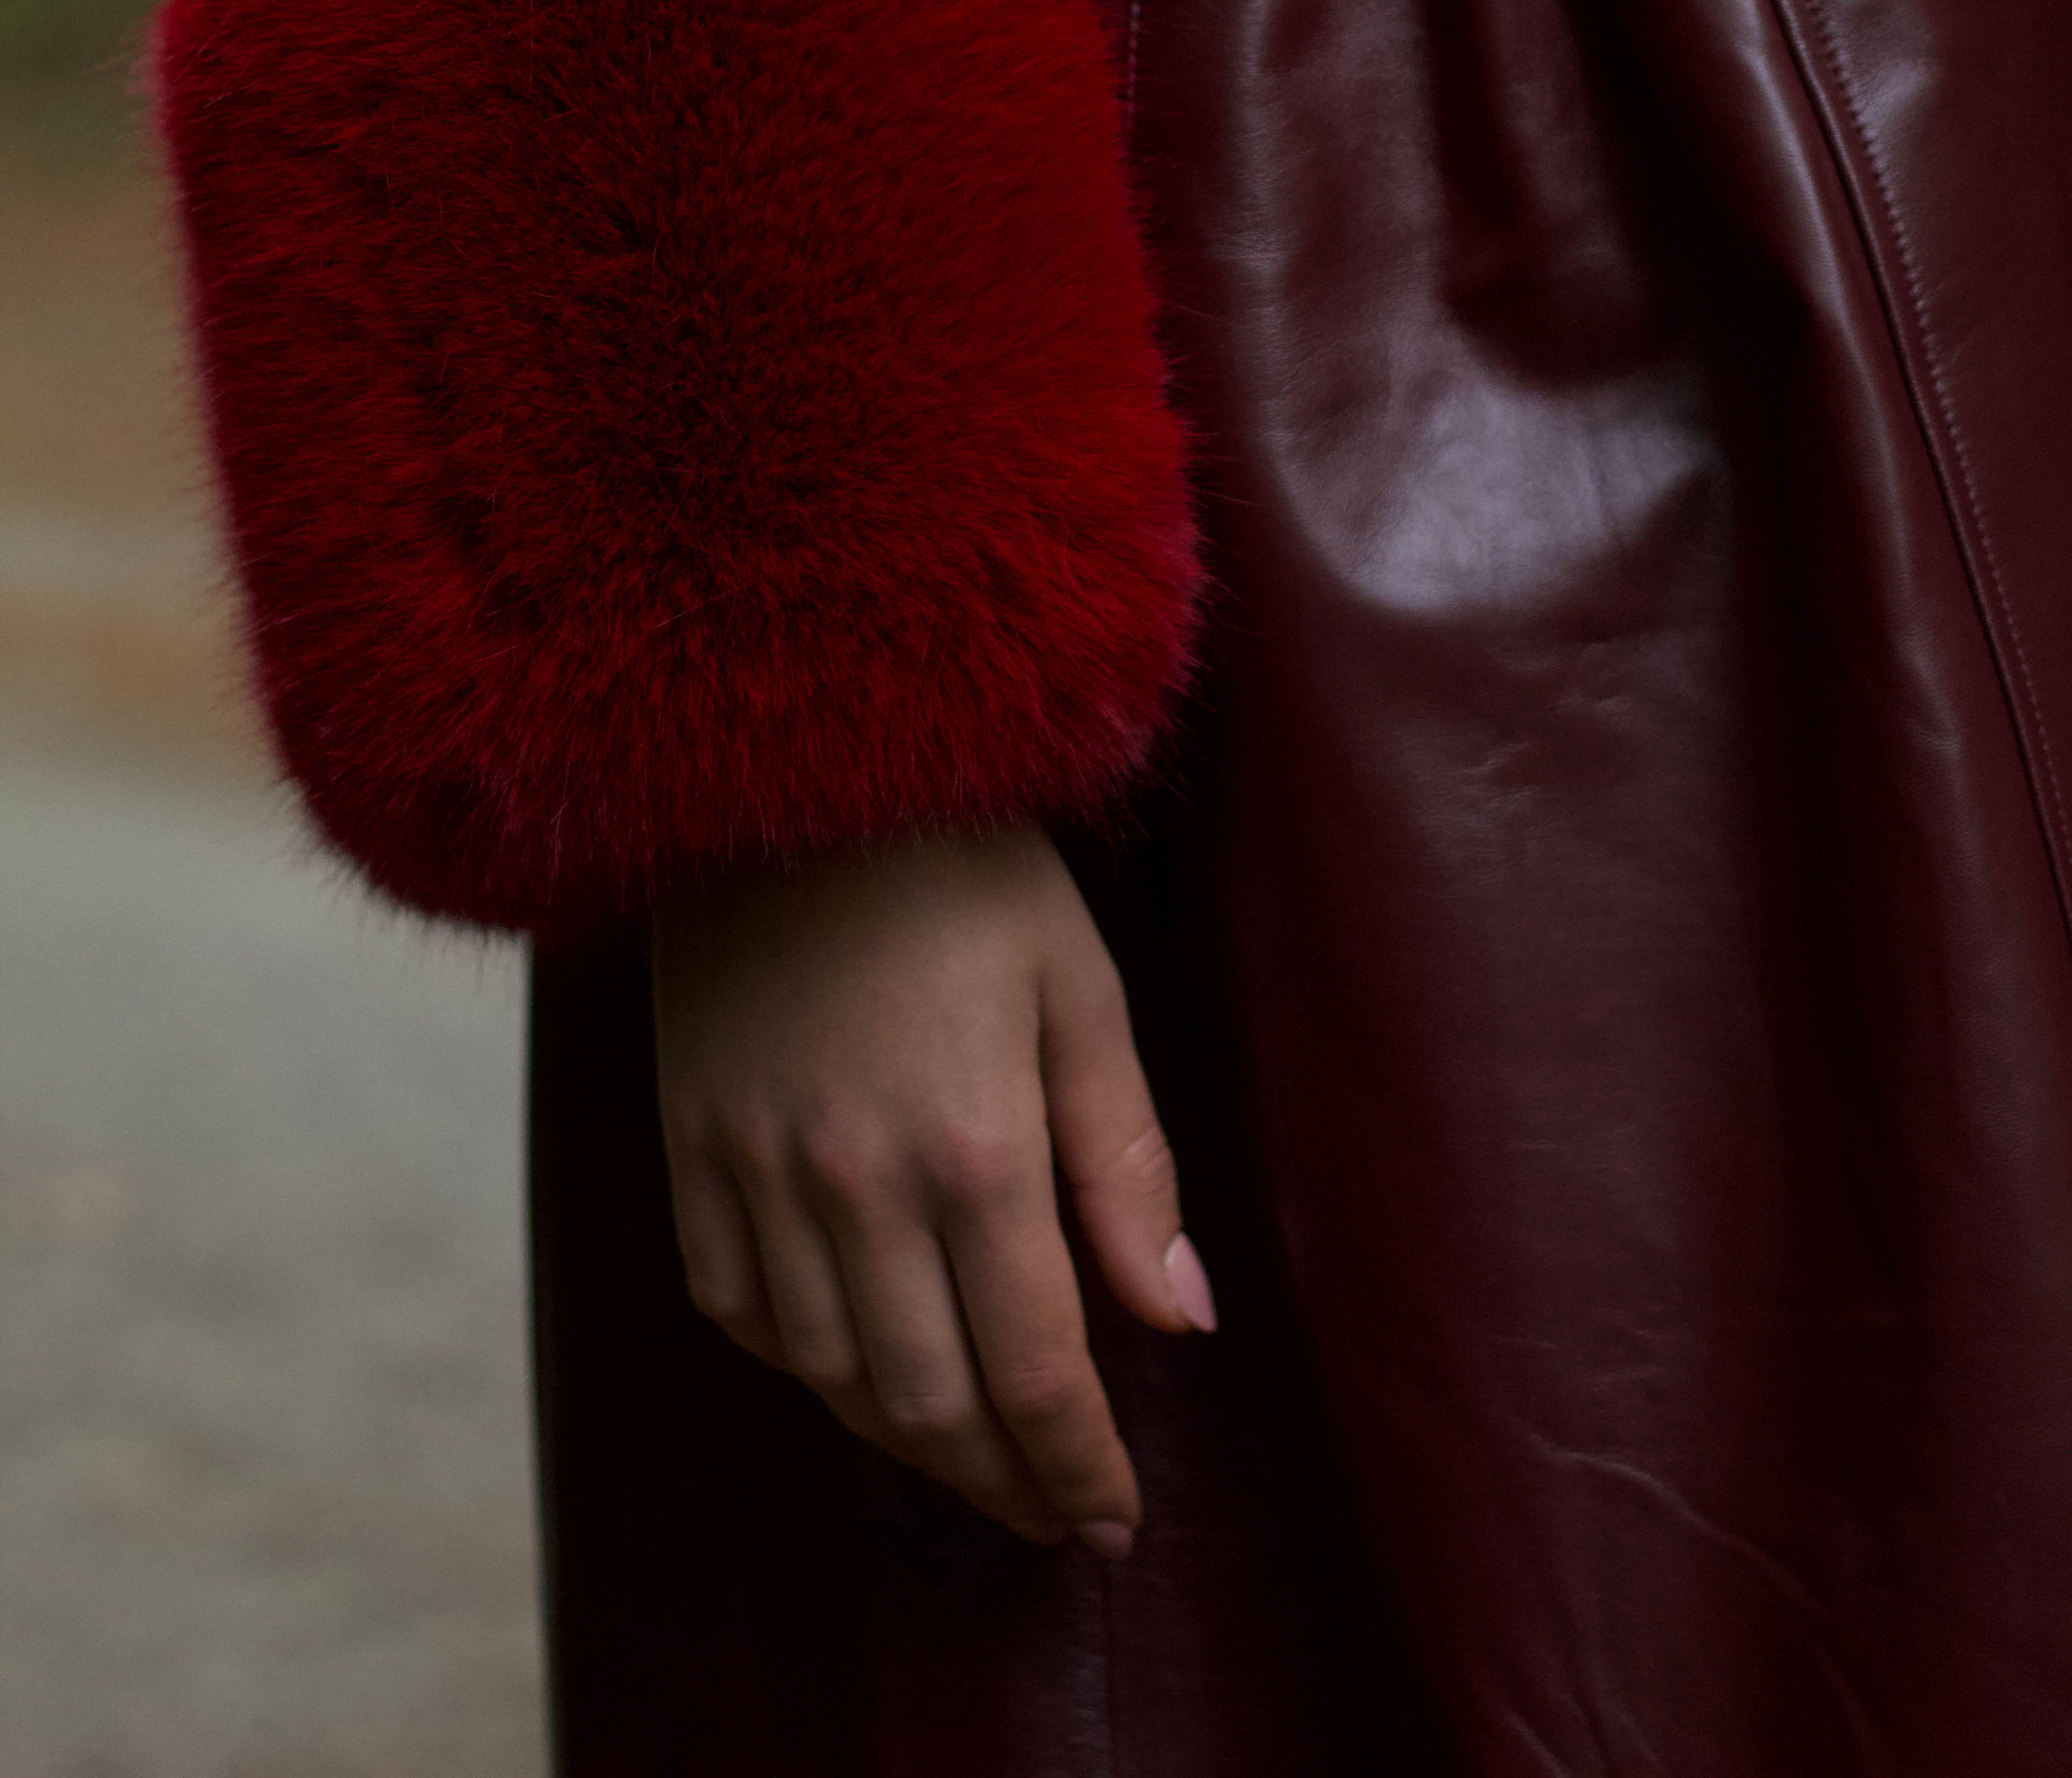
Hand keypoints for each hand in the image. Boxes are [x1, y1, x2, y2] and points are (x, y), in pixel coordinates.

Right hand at [652, 823, 1215, 1557]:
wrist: (794, 760)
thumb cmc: (964, 863)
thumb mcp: (1083, 989)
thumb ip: (1125, 1164)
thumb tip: (1175, 1321)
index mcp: (972, 1149)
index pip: (1037, 1371)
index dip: (1079, 1467)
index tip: (1113, 1518)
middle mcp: (854, 1186)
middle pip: (929, 1405)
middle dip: (1002, 1480)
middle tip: (1055, 1508)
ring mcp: (754, 1171)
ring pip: (830, 1377)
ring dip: (908, 1441)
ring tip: (972, 1456)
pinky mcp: (688, 1145)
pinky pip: (738, 1309)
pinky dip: (802, 1366)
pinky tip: (853, 1366)